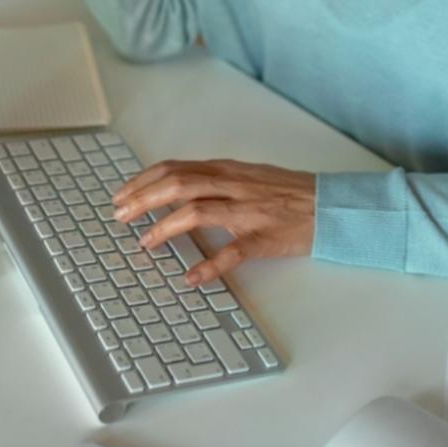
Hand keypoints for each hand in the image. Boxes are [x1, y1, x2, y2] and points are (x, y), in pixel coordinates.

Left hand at [111, 159, 315, 284]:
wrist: (328, 206)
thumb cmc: (286, 192)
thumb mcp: (246, 176)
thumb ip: (213, 180)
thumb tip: (174, 186)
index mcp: (226, 170)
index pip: (175, 168)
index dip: (143, 180)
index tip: (121, 195)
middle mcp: (232, 186)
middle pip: (178, 185)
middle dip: (143, 200)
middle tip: (120, 217)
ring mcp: (247, 211)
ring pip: (197, 212)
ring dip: (165, 227)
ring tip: (144, 242)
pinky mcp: (263, 238)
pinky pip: (232, 252)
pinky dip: (209, 265)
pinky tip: (191, 278)